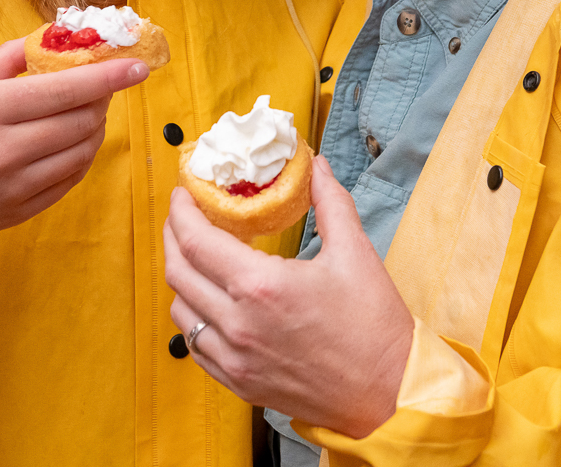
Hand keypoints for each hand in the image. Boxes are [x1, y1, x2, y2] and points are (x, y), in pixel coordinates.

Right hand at [0, 39, 147, 244]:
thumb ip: (13, 57)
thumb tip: (62, 36)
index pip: (65, 89)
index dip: (109, 77)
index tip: (139, 67)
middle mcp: (4, 150)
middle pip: (81, 122)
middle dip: (102, 100)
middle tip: (102, 86)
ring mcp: (14, 186)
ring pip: (82, 152)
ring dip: (96, 128)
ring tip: (86, 112)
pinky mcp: (20, 211)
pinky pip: (70, 180)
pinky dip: (82, 156)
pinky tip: (72, 141)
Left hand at [163, 155, 413, 437]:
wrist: (387, 394)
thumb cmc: (374, 326)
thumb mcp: (355, 252)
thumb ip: (330, 202)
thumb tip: (317, 167)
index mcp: (261, 286)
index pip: (197, 241)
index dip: (181, 212)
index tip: (182, 195)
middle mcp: (238, 324)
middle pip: (178, 273)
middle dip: (173, 237)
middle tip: (183, 218)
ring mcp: (235, 358)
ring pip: (180, 311)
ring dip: (181, 279)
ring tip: (197, 258)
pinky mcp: (239, 384)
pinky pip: (196, 347)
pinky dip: (194, 318)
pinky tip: (210, 303)